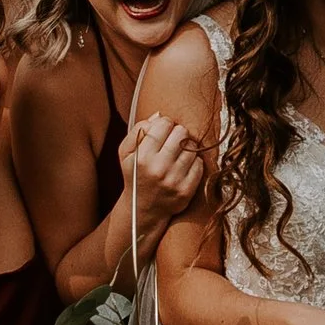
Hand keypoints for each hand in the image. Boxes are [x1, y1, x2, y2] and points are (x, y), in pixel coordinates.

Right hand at [117, 111, 207, 225]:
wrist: (142, 209)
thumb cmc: (135, 174)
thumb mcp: (125, 153)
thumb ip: (138, 130)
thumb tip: (159, 115)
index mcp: (142, 157)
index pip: (164, 124)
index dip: (164, 124)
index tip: (162, 131)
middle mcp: (158, 168)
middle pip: (181, 132)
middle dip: (177, 133)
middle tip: (171, 142)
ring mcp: (174, 180)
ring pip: (192, 147)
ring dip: (186, 148)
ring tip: (177, 155)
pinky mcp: (186, 190)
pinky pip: (199, 164)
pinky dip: (193, 162)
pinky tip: (183, 167)